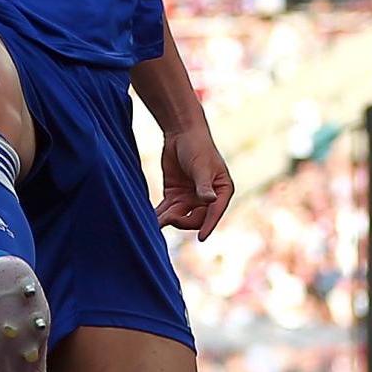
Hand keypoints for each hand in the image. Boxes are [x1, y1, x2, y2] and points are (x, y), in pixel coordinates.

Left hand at [154, 120, 233, 240]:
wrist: (181, 133)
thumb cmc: (198, 147)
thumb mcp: (202, 166)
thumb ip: (204, 186)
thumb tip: (210, 201)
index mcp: (221, 192)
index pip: (214, 212)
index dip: (208, 225)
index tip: (201, 238)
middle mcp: (206, 199)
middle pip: (195, 218)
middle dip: (182, 220)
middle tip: (168, 218)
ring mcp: (190, 199)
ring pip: (179, 216)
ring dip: (168, 221)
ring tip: (155, 224)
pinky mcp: (174, 196)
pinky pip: (167, 210)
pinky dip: (160, 216)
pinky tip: (150, 221)